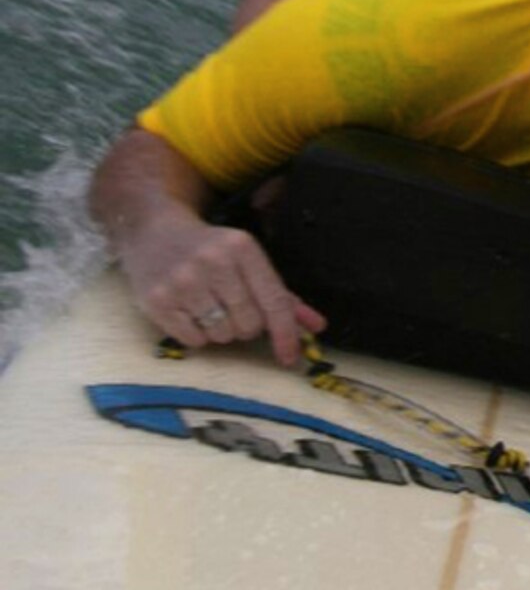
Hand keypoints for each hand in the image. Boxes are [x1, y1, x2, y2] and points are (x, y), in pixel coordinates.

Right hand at [121, 217, 326, 365]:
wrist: (153, 231)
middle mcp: (213, 263)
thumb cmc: (210, 250)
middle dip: (247, 326)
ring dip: (222, 330)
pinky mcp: (157, 300)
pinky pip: (193, 340)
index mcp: (243, 249)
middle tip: (233, 308)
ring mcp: (182, 282)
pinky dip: (197, 335)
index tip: (291, 358)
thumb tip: (317, 327)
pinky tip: (189, 311)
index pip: (273, 301)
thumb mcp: (248, 261)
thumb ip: (281, 296)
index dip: (285, 333)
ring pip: (222, 335)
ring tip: (209, 306)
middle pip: (249, 324)